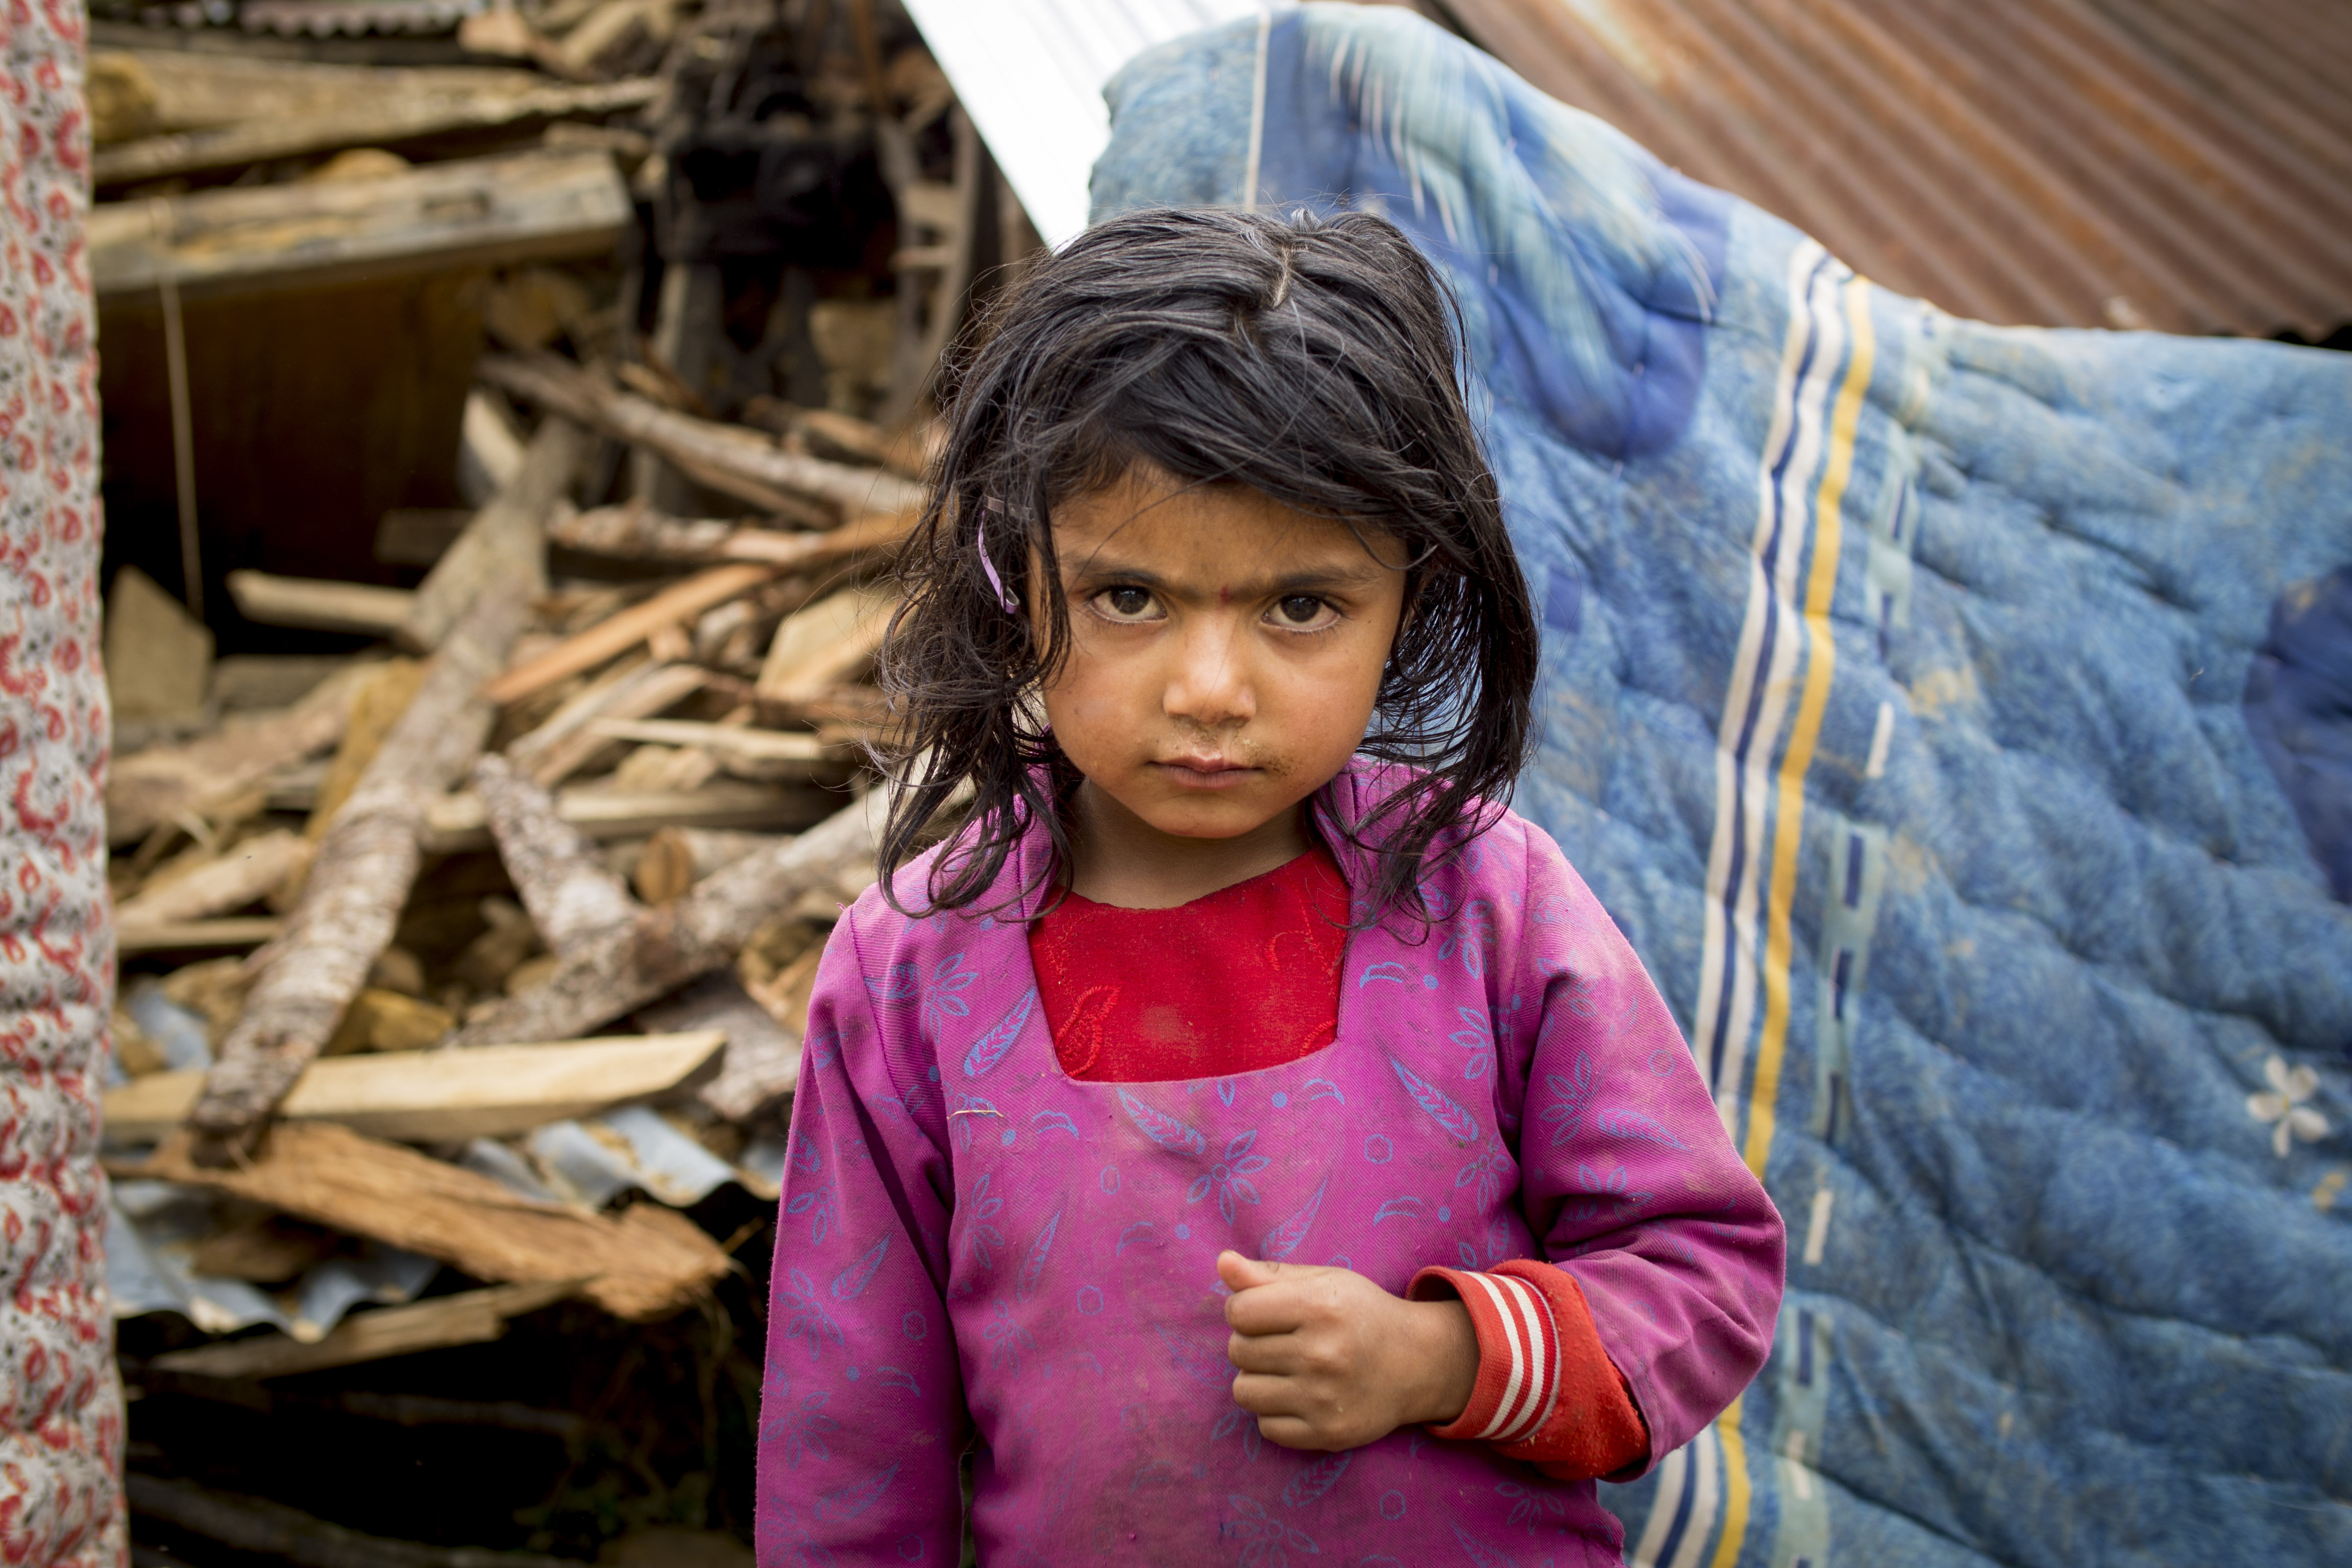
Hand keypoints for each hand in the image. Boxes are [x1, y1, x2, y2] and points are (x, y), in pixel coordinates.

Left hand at [1218, 1251, 1477, 1451]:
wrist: (1416, 1363)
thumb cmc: (1360, 1314)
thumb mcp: (1322, 1282)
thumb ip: (1267, 1275)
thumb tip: (1222, 1262)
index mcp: (1320, 1307)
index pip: (1238, 1311)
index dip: (1244, 1308)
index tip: (1266, 1311)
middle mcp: (1322, 1354)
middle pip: (1238, 1351)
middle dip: (1252, 1342)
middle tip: (1284, 1340)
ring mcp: (1324, 1399)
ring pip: (1244, 1391)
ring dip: (1258, 1378)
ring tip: (1287, 1368)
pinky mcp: (1327, 1434)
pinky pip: (1266, 1427)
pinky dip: (1275, 1412)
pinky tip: (1300, 1395)